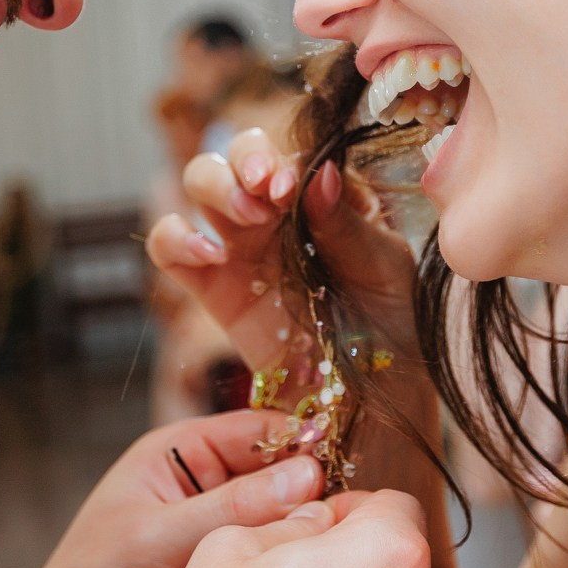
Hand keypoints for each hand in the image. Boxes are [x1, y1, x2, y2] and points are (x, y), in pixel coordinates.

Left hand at [0, 411, 325, 567]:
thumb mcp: (153, 543)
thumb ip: (230, 507)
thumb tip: (306, 474)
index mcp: (178, 458)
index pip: (258, 429)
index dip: (301, 443)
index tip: (341, 467)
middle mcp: (204, 493)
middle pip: (281, 475)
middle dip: (313, 494)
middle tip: (348, 517)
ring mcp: (221, 542)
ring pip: (285, 524)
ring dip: (307, 537)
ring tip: (337, 553)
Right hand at [150, 129, 455, 567]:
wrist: (371, 414)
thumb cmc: (395, 340)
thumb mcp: (389, 275)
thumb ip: (350, 226)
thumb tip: (319, 173)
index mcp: (328, 198)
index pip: (292, 152)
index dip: (283, 158)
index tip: (290, 185)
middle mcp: (279, 214)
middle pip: (237, 156)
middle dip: (242, 162)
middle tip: (263, 196)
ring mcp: (240, 248)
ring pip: (200, 185)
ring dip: (212, 189)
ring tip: (241, 223)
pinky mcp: (211, 288)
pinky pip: (172, 246)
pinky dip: (175, 237)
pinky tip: (204, 254)